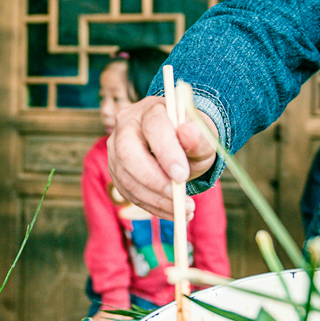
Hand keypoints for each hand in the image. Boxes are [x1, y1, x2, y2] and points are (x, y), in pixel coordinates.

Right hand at [106, 97, 217, 218]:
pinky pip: (128, 191)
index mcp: (151, 109)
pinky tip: (171, 211)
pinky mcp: (116, 169)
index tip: (183, 176)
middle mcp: (127, 125)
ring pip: (126, 177)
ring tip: (183, 209)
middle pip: (128, 152)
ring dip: (155, 199)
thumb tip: (187, 131)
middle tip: (179, 198)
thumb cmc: (192, 140)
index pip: (154, 127)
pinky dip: (150, 205)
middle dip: (154, 180)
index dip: (166, 152)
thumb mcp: (203, 138)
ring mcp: (116, 147)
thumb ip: (198, 138)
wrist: (181, 146)